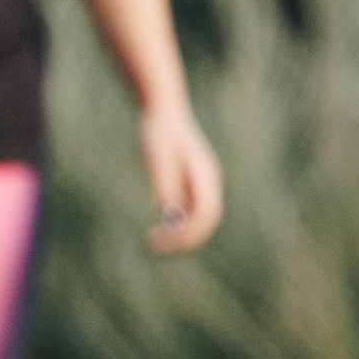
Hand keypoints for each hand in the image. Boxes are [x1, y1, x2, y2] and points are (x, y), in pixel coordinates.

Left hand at [140, 101, 221, 254]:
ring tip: (152, 241)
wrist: (162, 112)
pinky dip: (174, 224)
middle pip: (205, 220)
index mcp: (205, 175)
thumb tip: (168, 209)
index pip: (207, 213)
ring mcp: (199, 183)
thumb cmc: (158, 133)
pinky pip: (187, 211)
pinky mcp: (188, 184)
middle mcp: (207, 181)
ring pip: (196, 218)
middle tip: (154, 246)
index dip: (189, 231)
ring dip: (178, 233)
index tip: (165, 241)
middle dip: (183, 237)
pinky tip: (157, 228)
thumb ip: (165, 182)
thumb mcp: (157, 157)